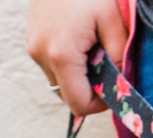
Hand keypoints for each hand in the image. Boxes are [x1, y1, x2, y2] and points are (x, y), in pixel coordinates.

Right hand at [26, 0, 130, 118]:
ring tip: (92, 46)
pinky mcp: (31, 41)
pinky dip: (68, 61)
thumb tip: (121, 81)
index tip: (114, 88)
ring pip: (60, 81)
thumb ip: (118, 55)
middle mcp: (42, 56)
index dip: (100, 104)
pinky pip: (52, 64)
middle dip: (90, 88)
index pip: (79, 104)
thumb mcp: (112, 19)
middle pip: (68, 95)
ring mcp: (33, 49)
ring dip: (78, 74)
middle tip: (106, 64)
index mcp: (62, 55)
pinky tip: (79, 38)